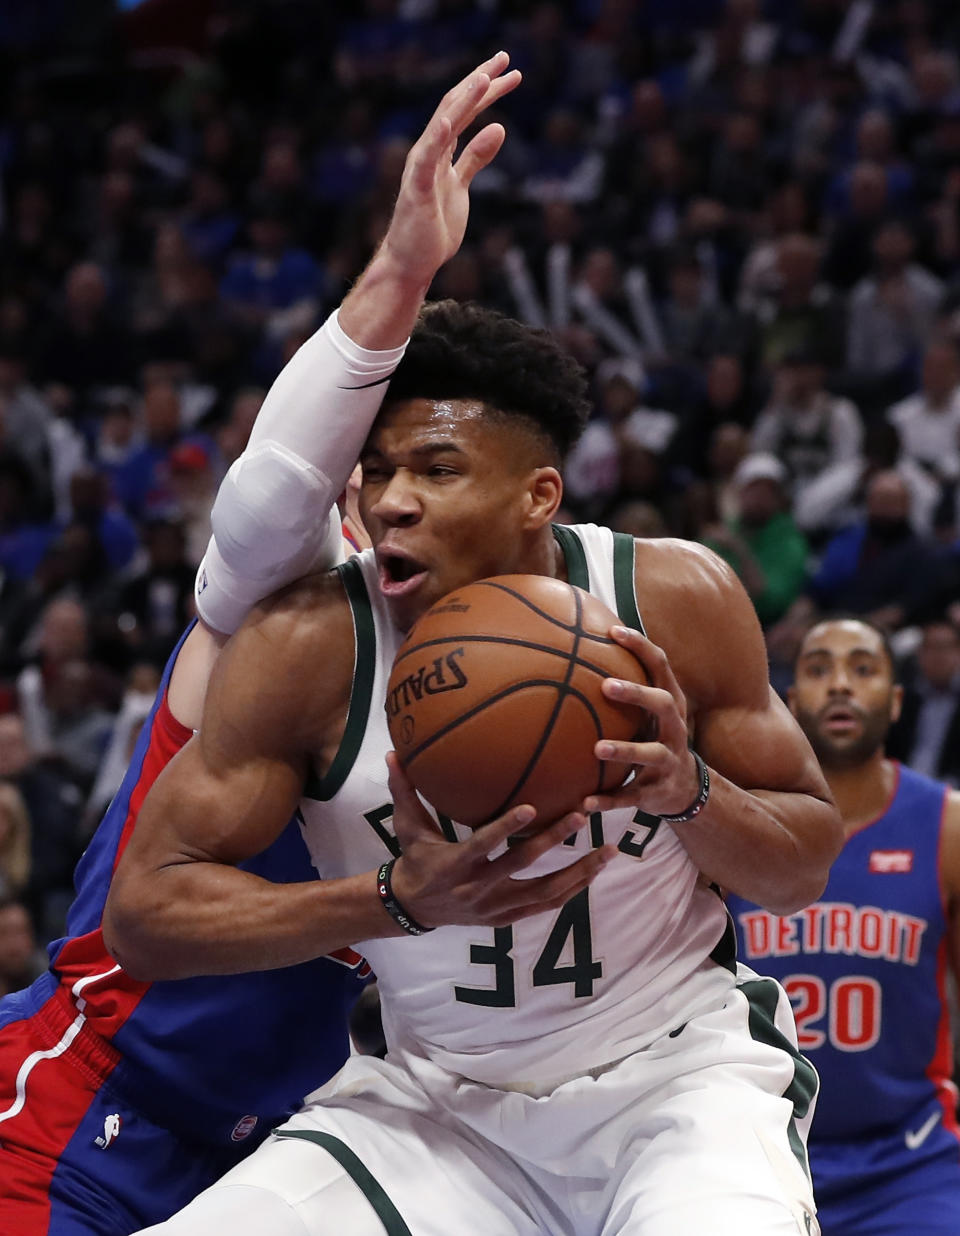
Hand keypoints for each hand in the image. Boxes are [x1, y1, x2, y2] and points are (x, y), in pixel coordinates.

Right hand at [379, 51, 520, 285]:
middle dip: (480, 82)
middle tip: (505, 58)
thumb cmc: (433, 227)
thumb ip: (475, 157)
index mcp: (440, 151)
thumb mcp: (461, 186)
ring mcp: (421, 170)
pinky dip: (436, 139)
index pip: (465, 111)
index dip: (487, 89)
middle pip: (455, 107)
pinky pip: (426, 161)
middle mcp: (429, 152)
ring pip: (443, 126)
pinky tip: (449, 121)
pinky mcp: (418, 191)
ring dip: (463, 102)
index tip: (511, 72)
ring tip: (484, 79)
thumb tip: (498, 128)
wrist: (411, 262)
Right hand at [386, 753, 614, 928]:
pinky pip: (545, 906)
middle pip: (522, 866)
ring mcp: (495, 907)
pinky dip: (571, 891)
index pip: (483, 845)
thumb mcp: (406, 827)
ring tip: (608, 852)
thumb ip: (404, 791)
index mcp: (455, 864)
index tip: (532, 807)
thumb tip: (393, 753)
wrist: (412, 910)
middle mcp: (478, 889)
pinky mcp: (506, 918)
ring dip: (578, 873)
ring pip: (544, 893)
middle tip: (581, 815)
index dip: (506, 829)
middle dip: (554, 842)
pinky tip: (594, 874)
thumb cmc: (413, 859)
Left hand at [582, 627, 700, 818]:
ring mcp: (669, 761)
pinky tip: (585, 803)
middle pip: (664, 705)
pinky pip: (632, 796)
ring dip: (626, 750)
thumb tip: (583, 645)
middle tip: (607, 685)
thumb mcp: (651, 713)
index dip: (641, 647)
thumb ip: (628, 686)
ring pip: (651, 753)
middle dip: (639, 694)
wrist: (686, 791)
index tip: (614, 631)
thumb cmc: (656, 738)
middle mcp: (675, 730)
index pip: (661, 666)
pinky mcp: (657, 792)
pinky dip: (609, 800)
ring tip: (597, 748)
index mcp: (671, 704)